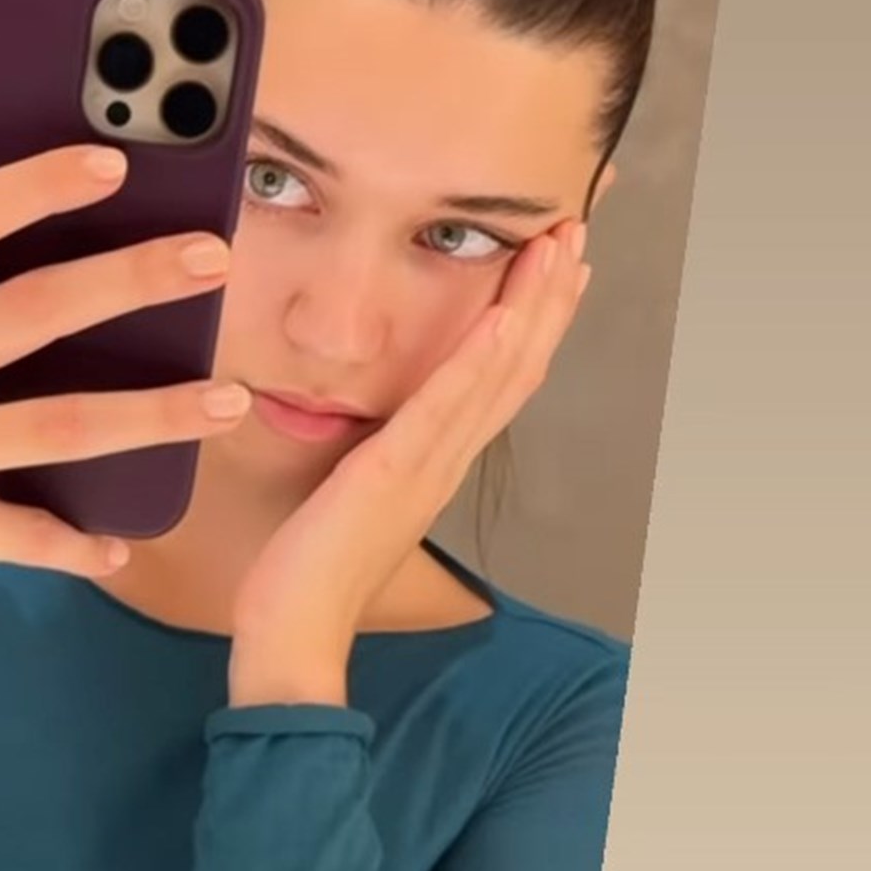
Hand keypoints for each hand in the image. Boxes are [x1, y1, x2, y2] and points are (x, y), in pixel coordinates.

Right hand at [0, 144, 248, 622]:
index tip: (114, 161)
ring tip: (231, 400)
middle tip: (214, 257)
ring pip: (57, 423)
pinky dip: (76, 543)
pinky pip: (27, 533)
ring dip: (153, 414)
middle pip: (28, 309)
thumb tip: (91, 213)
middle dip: (128, 278)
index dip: (32, 188)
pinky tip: (122, 545)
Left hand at [227, 221, 590, 700]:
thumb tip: (374, 425)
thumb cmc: (309, 570)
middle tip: (576, 233)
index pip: (501, 379)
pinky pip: (445, 405)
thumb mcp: (348, 494)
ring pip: (496, 373)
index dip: (535, 321)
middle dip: (549, 296)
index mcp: (437, 460)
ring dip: (531, 305)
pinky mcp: (393, 471)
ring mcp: (427, 464)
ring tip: (557, 246)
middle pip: (517, 365)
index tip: (556, 270)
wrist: (293, 636)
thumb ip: (374, 455)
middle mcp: (447, 459)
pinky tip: (505, 314)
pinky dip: (480, 358)